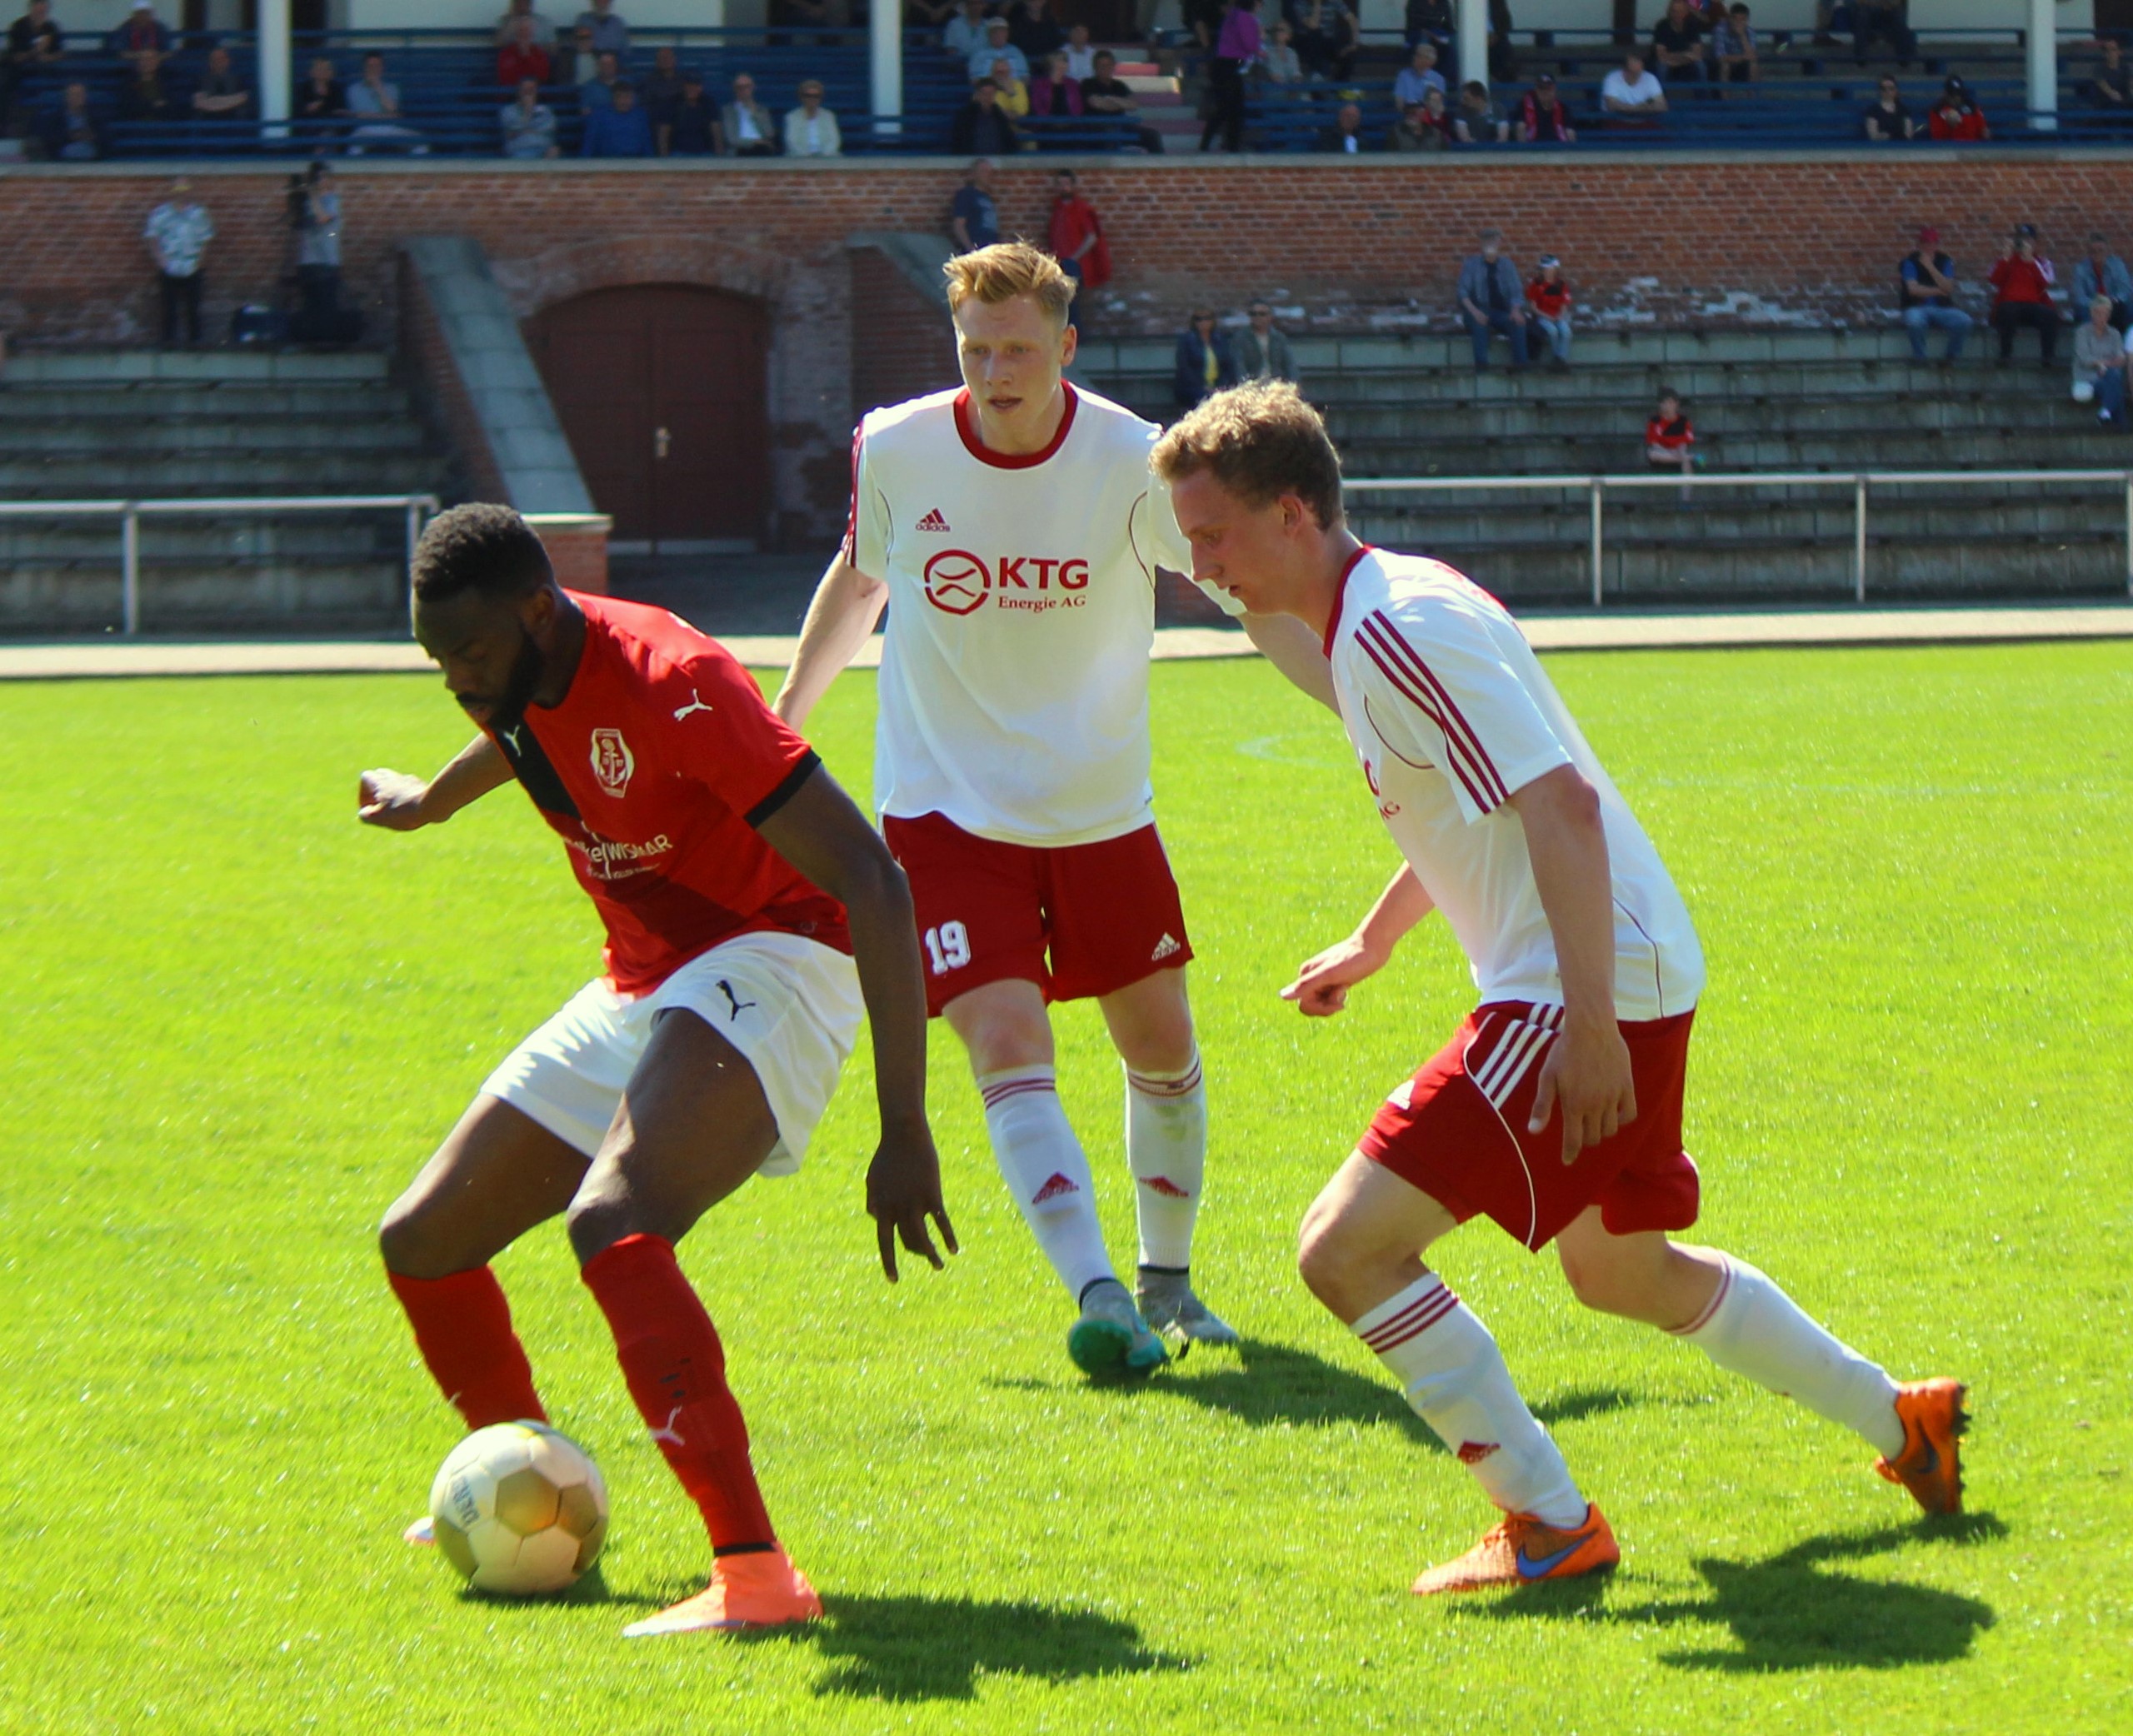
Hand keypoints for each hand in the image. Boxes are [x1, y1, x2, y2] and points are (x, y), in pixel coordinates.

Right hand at [357, 768, 430, 828]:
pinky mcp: (423, 786)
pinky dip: (409, 799)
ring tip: (399, 811)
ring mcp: (410, 780)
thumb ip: (365, 815)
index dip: (364, 794)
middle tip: (384, 808)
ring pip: (397, 784)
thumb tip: (365, 813)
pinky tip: (414, 810)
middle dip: (379, 792)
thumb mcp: (378, 817)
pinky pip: (412, 790)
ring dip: (394, 796)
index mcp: (380, 779)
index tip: (372, 808)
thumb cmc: (403, 811)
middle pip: (381, 778)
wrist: (433, 805)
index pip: (365, 779)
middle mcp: (394, 775)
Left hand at [866, 1118, 957, 1281]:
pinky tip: (954, 1249)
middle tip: (927, 1259)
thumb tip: (876, 1218)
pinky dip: (948, 1238)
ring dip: (931, 1256)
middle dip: (917, 1255)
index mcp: (881, 1208)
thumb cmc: (888, 1155)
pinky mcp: (931, 1194)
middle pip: (907, 1243)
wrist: (903, 1135)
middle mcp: (896, 1209)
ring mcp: (914, 1203)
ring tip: (939, 1265)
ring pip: (923, 1240)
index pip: (884, 1243)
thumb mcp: (873, 1179)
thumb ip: (873, 1201)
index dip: (889, 1263)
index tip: (894, 1280)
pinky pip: (941, 1223)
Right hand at [1280, 932, 1384, 1016]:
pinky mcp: (1333, 980)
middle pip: (1312, 1006)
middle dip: (1327, 1007)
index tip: (1337, 1002)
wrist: (1373, 947)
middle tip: (1342, 998)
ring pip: (1321, 1003)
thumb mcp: (1329, 974)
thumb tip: (1282, 996)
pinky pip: (1329, 997)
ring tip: (1345, 989)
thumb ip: (1306, 985)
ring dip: (1334, 1001)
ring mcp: (1323, 979)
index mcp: (1306, 974)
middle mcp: (1311, 977)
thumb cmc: (1352, 959)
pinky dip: (1338, 997)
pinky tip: (1346, 987)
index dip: (1320, 1009)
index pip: (1304, 1005)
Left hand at [1527, 1016, 1636, 1164]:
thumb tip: (1533, 1132)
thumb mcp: (1547, 1077)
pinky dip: (1621, 1119)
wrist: (1591, 1028)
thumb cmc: (1564, 1051)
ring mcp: (1613, 1097)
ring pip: (1610, 1129)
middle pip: (1593, 1137)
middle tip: (1579, 1131)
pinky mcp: (1627, 1087)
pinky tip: (1612, 1113)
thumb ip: (1541, 1106)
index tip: (1567, 1161)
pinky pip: (1629, 1114)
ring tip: (1593, 1121)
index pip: (1574, 1141)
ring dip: (1601, 1130)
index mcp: (1573, 1104)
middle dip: (1584, 1139)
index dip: (1570, 1153)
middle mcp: (1595, 1105)